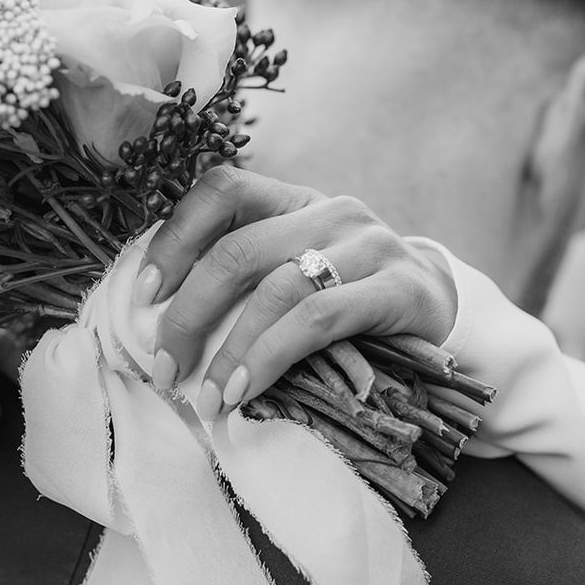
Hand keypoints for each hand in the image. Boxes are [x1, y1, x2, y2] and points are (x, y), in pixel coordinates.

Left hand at [137, 166, 456, 418]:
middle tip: (164, 366)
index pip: (224, 189)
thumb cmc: (353, 296)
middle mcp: (333, 211)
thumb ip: (251, 274)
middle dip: (188, 314)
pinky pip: (320, 319)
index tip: (143, 293)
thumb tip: (164, 321)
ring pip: (278, 288)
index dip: (175, 238)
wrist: (442, 306)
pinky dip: (273, 356)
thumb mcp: (301, 269)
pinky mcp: (399, 288)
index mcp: (298, 200)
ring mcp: (370, 246)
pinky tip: (249, 388)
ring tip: (209, 396)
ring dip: (231, 350)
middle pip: (240, 249)